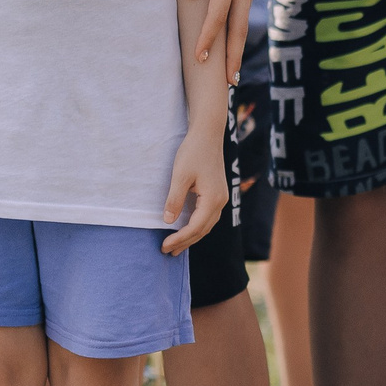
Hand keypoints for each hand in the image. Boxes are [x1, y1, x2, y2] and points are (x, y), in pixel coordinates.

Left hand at [160, 121, 228, 254]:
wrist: (207, 133)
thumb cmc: (193, 152)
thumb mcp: (180, 175)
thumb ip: (175, 200)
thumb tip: (168, 221)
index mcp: (213, 199)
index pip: (195, 227)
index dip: (179, 238)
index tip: (164, 246)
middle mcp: (220, 201)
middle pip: (203, 230)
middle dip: (185, 242)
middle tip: (167, 252)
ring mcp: (220, 197)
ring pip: (206, 225)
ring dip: (191, 236)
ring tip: (176, 246)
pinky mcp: (217, 193)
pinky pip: (207, 216)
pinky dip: (196, 226)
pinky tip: (187, 228)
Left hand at [181, 0, 271, 71]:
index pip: (217, 16)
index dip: (207, 39)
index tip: (199, 59)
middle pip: (238, 27)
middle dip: (231, 56)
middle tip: (227, 83)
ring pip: (244, 18)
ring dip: (238, 44)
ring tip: (232, 67)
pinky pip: (245, 4)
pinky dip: (240, 23)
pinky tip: (234, 31)